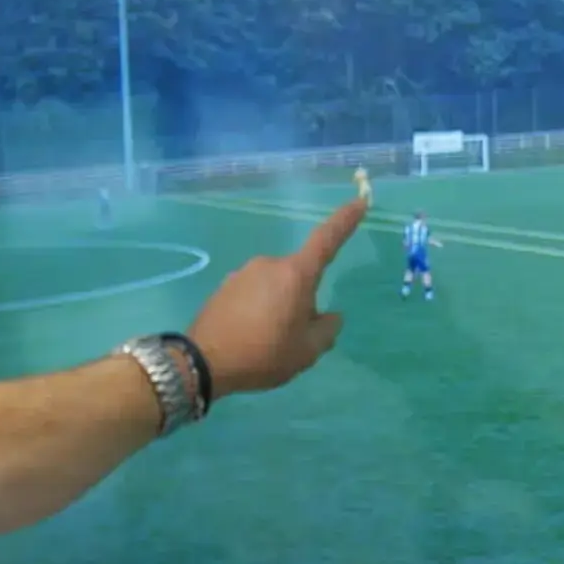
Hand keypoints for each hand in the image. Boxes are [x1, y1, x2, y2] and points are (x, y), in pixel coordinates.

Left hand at [185, 195, 367, 396]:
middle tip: (293, 336)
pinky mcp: (225, 285)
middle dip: (302, 300)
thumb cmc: (263, 354)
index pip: (326, 240)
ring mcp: (244, 272)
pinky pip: (253, 293)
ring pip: (276, 286)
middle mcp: (269, 264)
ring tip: (267, 341)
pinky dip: (258, 309)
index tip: (359, 202)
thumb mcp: (307, 351)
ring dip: (279, 305)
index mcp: (295, 274)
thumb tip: (330, 316)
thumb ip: (327, 330)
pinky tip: (248, 336)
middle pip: (299, 275)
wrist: (203, 362)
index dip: (345, 221)